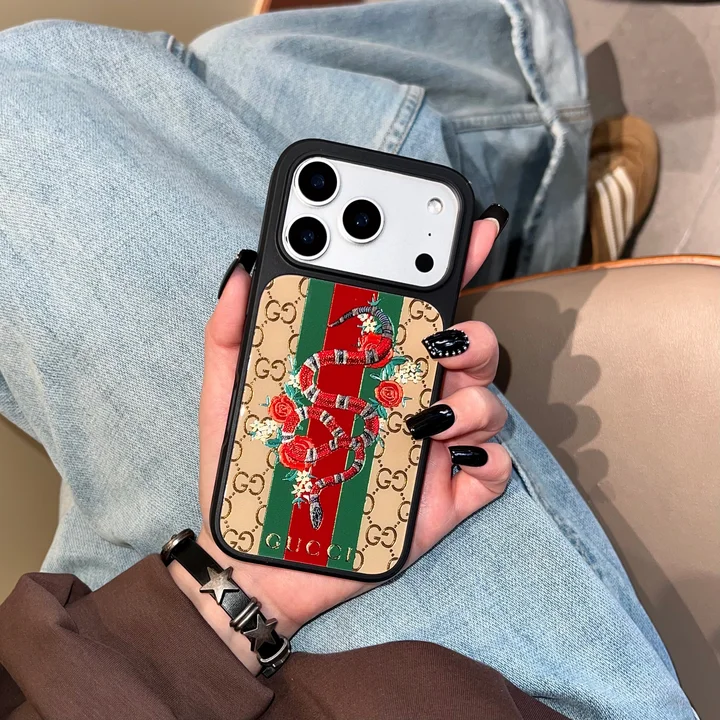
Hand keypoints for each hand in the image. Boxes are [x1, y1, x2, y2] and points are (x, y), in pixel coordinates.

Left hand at [174, 215, 511, 672]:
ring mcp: (434, 447)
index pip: (417, 305)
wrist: (258, 556)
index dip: (449, 262)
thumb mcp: (232, 394)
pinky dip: (486, 456)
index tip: (467, 226)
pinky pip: (494, 468)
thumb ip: (232, 331)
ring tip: (420, 414)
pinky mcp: (446, 497)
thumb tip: (244, 268)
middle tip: (437, 334)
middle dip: (470, 330)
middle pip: (468, 346)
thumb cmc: (251, 470)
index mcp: (371, 367)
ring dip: (471, 396)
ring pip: (487, 400)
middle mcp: (411, 397)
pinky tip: (449, 457)